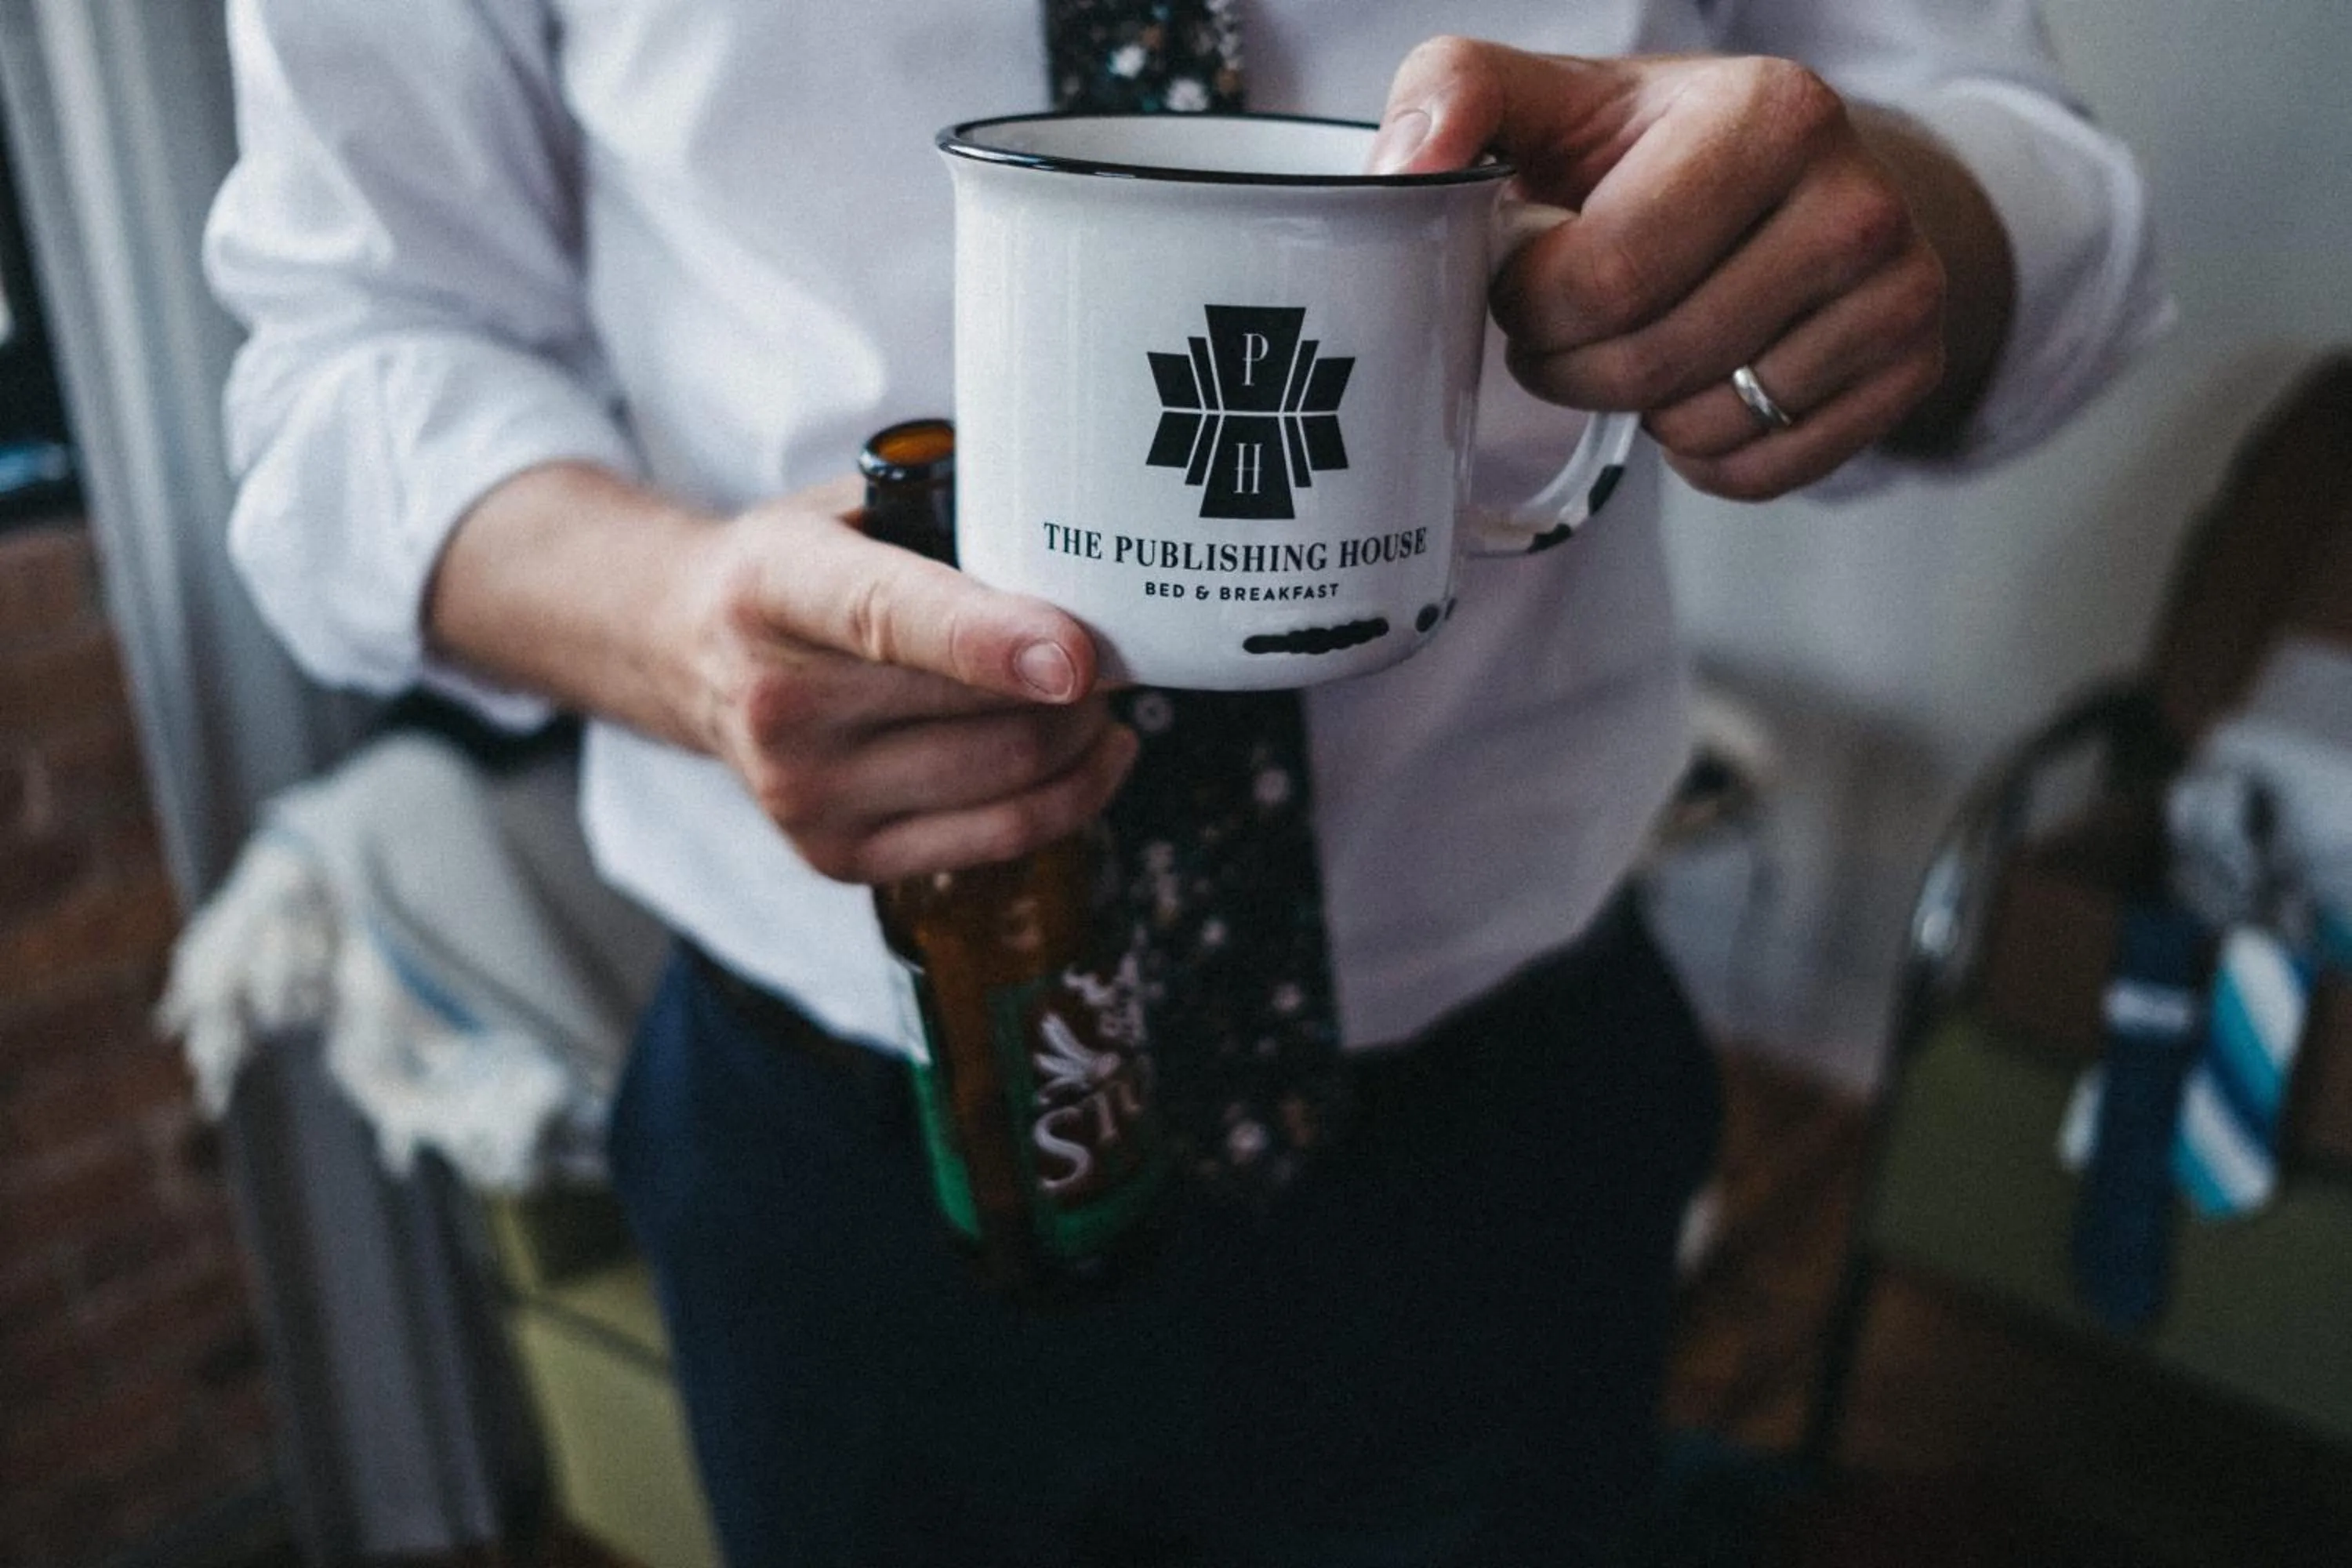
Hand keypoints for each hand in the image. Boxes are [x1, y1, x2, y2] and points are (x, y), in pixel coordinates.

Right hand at [669, 476, 1137, 882]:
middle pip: (982, 709)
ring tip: (1097, 692)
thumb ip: (945, 516)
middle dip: (1082, 679)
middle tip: (1112, 642)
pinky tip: (1094, 753)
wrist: (690, 654)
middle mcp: (778, 704)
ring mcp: (804, 794)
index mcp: (775, 589)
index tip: (1079, 656)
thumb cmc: (798, 573)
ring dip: (1083, 733)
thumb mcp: (847, 509)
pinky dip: (1073, 795)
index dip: (993, 639)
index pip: (892, 618)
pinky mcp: (840, 857)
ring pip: (1008, 776)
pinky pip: (1001, 837)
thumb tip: (1080, 534)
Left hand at [1371, 41, 1989, 499]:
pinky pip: (1760, 472)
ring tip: (1638, 345)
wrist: (1804, 185)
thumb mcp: (1555, 100)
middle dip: (1571, 366)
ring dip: (1635, 412)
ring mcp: (1901, 295)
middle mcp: (1857, 204)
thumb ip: (1459, 99)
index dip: (1532, 305)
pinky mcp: (1912, 375)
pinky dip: (1700, 456)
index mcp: (1770, 116)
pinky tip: (1696, 388)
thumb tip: (1403, 165)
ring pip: (1702, 427)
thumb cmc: (1655, 153)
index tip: (1524, 281)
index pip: (1606, 278)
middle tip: (1561, 333)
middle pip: (1651, 363)